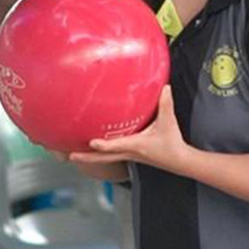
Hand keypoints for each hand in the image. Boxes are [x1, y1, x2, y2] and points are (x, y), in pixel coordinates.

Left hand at [69, 86, 189, 173]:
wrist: (179, 161)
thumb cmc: (172, 143)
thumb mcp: (169, 122)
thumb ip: (165, 103)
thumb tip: (164, 87)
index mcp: (137, 145)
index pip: (117, 145)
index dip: (104, 145)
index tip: (91, 143)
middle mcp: (129, 152)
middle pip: (103, 158)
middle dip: (86, 158)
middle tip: (69, 156)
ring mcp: (128, 156)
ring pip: (105, 159)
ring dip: (89, 157)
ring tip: (72, 155)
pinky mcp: (129, 156)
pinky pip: (111, 155)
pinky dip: (99, 153)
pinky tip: (92, 149)